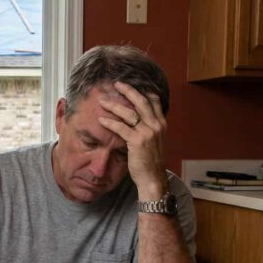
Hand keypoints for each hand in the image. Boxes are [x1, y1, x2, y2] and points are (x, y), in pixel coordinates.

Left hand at [96, 81, 167, 199]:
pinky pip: (121, 127)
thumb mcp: (154, 142)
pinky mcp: (137, 141)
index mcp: (161, 124)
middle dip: (128, 91)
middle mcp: (156, 126)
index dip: (144, 92)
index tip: (133, 85)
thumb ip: (149, 129)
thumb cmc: (151, 162)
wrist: (153, 178)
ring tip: (103, 101)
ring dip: (114, 105)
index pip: (154, 102)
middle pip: (141, 102)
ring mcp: (147, 132)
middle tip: (117, 84)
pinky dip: (110, 122)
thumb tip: (139, 121)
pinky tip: (101, 119)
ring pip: (129, 113)